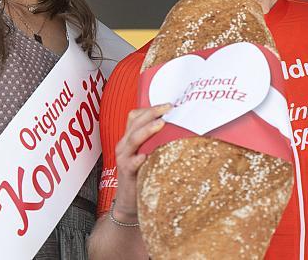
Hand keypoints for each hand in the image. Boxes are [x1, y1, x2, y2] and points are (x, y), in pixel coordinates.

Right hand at [112, 103, 171, 221]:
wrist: (129, 202)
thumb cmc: (143, 175)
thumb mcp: (148, 153)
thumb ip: (158, 141)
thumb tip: (183, 128)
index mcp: (130, 138)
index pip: (136, 116)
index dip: (151, 108)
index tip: (169, 104)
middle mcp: (125, 145)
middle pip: (136, 123)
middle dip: (152, 113)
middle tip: (168, 108)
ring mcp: (124, 158)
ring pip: (132, 139)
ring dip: (146, 131)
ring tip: (160, 124)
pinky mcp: (126, 173)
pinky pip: (131, 164)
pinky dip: (138, 159)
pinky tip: (146, 156)